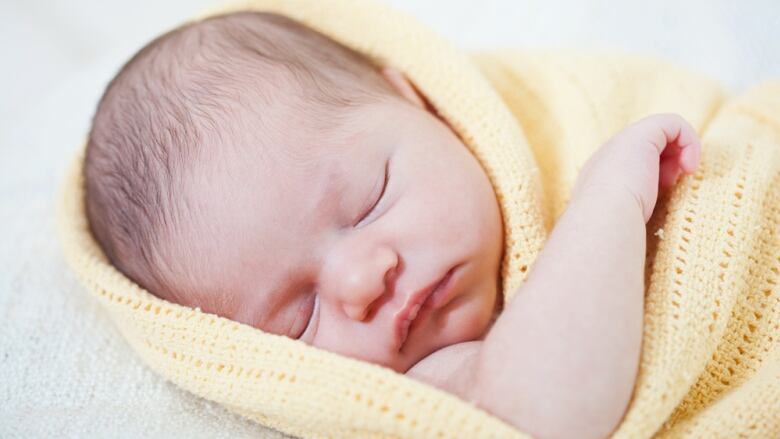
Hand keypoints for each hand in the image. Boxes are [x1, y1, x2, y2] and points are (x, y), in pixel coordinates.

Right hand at [573, 113, 701, 222]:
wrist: (603, 218)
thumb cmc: (614, 227)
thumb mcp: (622, 216)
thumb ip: (632, 206)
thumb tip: (646, 207)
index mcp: (600, 174)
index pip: (633, 163)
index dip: (655, 173)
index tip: (662, 192)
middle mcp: (609, 154)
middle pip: (648, 146)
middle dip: (667, 163)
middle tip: (669, 185)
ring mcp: (622, 141)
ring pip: (662, 133)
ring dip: (679, 153)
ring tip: (679, 174)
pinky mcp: (642, 133)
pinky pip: (675, 123)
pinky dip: (689, 141)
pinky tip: (688, 166)